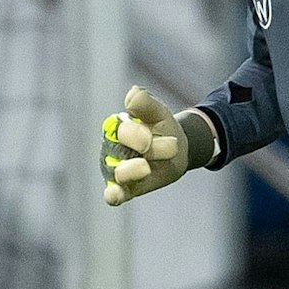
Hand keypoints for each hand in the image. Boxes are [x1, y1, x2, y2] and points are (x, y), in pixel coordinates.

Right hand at [101, 86, 212, 204]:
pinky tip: (115, 195)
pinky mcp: (125, 188)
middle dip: (146, 148)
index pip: (121, 131)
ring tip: (146, 167)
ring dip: (130, 171)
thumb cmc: (162, 128)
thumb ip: (146, 104)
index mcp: (117, 127)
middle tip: (172, 147)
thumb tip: (133, 93)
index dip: (136, 135)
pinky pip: (113, 193)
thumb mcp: (158, 113)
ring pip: (116, 173)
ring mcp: (116, 169)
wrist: (176, 150)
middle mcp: (112, 148)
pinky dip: (113, 195)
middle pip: (118, 151)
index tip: (152, 138)